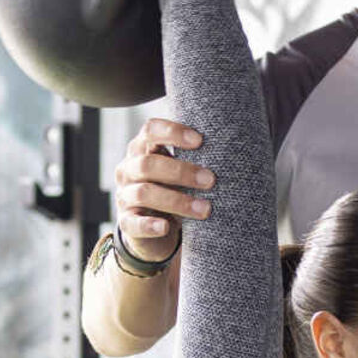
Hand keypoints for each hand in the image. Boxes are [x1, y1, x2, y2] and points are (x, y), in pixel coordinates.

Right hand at [112, 118, 212, 262]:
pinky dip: (149, 225)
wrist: (151, 224)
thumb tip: (233, 147)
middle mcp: (128, 169)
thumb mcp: (178, 168)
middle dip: (181, 172)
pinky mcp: (126, 222)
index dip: (173, 133)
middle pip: (148, 164)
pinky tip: (166, 226)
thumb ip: (193, 156)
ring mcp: (124, 195)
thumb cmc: (172, 186)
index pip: (150, 130)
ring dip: (177, 200)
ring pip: (144, 193)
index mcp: (142, 149)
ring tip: (205, 209)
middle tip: (211, 180)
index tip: (200, 140)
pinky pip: (133, 223)